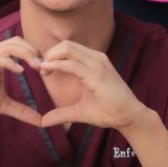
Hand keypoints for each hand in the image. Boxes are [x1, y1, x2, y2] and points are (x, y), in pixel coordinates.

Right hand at [0, 37, 49, 127]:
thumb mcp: (3, 105)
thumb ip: (22, 110)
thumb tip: (41, 121)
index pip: (20, 45)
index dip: (35, 53)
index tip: (46, 68)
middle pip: (17, 41)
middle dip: (33, 51)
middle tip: (44, 66)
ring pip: (10, 46)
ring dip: (26, 54)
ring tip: (37, 67)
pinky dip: (11, 62)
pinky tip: (20, 71)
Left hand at [26, 39, 151, 131]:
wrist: (128, 117)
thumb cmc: (108, 111)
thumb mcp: (79, 112)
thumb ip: (61, 113)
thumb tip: (43, 121)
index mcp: (92, 62)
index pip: (68, 49)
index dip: (51, 56)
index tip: (41, 70)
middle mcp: (95, 58)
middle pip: (65, 44)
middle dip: (48, 54)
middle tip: (39, 69)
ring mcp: (97, 64)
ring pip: (67, 48)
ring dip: (50, 57)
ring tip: (42, 70)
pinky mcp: (96, 74)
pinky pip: (72, 64)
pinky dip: (57, 65)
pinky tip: (47, 70)